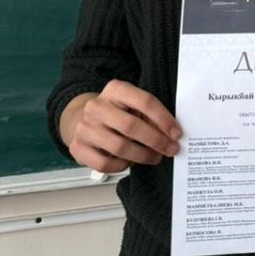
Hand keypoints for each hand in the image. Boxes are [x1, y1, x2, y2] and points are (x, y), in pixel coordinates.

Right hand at [61, 80, 181, 173]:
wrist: (82, 119)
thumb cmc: (116, 112)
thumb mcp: (133, 105)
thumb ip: (150, 115)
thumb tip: (171, 134)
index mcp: (115, 89)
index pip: (144, 101)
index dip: (163, 119)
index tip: (176, 133)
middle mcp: (97, 106)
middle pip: (131, 126)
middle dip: (156, 140)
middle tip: (170, 149)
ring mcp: (85, 127)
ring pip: (119, 147)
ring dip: (142, 155)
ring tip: (155, 157)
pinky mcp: (77, 148)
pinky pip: (105, 163)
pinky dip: (122, 166)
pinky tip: (131, 162)